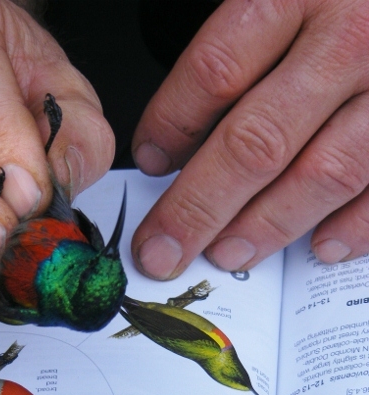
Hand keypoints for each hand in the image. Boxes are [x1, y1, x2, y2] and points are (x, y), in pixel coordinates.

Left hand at [131, 0, 368, 277]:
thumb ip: (240, 50)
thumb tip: (183, 145)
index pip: (216, 70)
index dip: (172, 124)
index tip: (150, 161)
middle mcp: (349, 38)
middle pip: (256, 142)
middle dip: (198, 208)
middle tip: (163, 249)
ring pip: (323, 174)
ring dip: (267, 226)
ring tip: (227, 253)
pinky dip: (354, 226)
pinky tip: (319, 246)